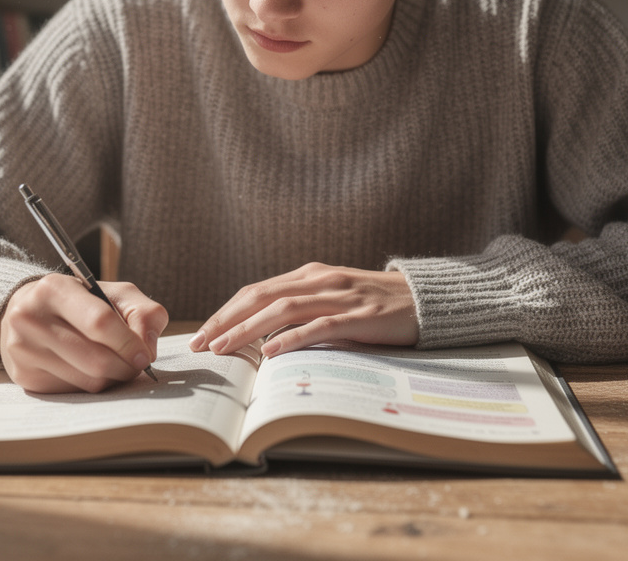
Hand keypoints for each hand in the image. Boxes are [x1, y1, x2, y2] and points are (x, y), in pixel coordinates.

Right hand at [0, 274, 168, 393]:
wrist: (27, 312)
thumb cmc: (79, 302)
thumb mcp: (113, 293)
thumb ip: (142, 312)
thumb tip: (148, 349)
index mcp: (54, 289)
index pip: (100, 322)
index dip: (129, 343)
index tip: (145, 356)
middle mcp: (30, 318)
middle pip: (95, 359)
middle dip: (125, 367)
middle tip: (136, 365)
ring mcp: (24, 350)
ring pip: (88, 381)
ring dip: (112, 378)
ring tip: (115, 365)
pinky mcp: (25, 377)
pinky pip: (74, 393)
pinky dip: (92, 385)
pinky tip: (89, 370)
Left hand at [188, 263, 417, 357]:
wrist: (426, 300)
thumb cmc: (376, 306)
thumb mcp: (334, 300)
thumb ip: (303, 310)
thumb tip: (262, 337)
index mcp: (309, 275)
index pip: (256, 291)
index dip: (225, 312)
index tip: (202, 334)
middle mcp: (320, 280)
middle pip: (261, 296)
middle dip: (226, 320)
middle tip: (200, 343)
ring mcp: (340, 296)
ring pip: (282, 309)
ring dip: (248, 330)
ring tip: (224, 348)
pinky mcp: (359, 315)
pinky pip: (319, 326)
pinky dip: (292, 337)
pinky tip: (271, 351)